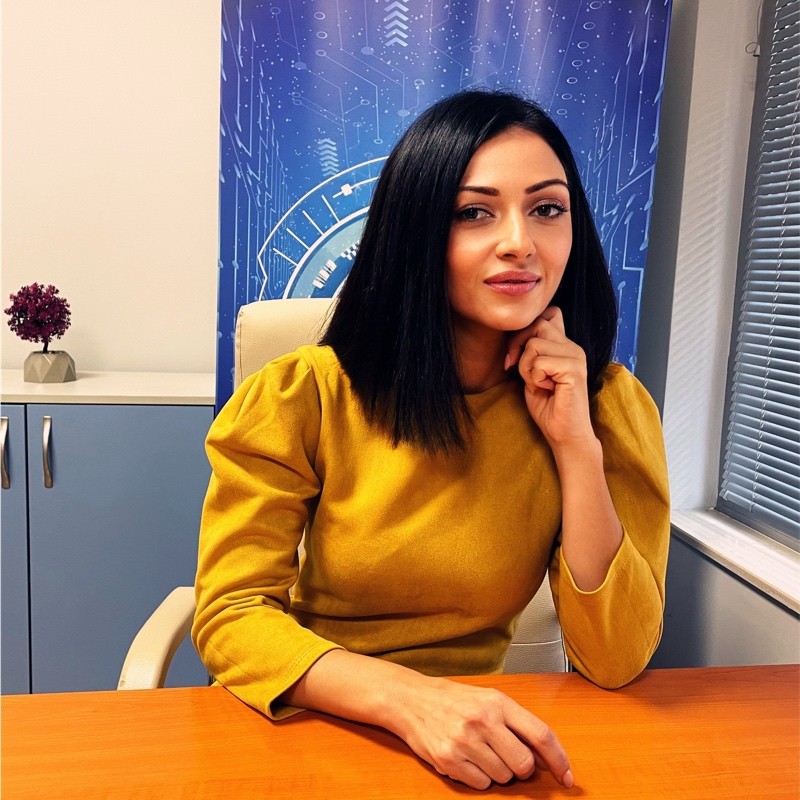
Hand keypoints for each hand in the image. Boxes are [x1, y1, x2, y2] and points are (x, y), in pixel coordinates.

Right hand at [394, 677, 573, 790]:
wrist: (412, 700)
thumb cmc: (454, 700)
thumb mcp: (489, 699)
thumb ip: (517, 723)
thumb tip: (546, 757)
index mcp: (497, 702)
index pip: (540, 734)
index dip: (559, 759)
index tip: (567, 777)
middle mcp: (482, 720)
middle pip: (523, 764)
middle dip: (520, 768)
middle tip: (505, 755)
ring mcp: (465, 741)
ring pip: (503, 778)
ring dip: (498, 771)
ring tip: (480, 751)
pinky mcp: (449, 760)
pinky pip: (481, 785)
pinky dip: (479, 778)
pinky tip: (467, 759)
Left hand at [504, 306, 594, 448]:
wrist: (564, 434)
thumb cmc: (547, 406)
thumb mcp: (532, 372)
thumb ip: (530, 351)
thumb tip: (515, 333)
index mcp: (565, 345)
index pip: (548, 314)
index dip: (525, 330)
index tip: (514, 355)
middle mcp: (573, 347)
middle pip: (538, 324)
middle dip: (519, 346)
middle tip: (520, 371)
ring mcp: (576, 357)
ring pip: (535, 344)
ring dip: (526, 367)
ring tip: (539, 383)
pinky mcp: (574, 370)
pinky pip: (539, 362)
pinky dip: (534, 378)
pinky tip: (547, 389)